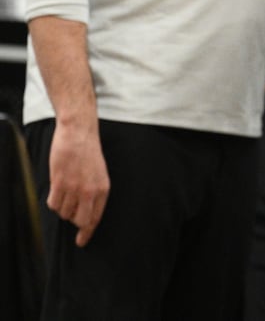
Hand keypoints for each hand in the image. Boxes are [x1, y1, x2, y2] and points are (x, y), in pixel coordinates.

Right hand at [47, 118, 109, 246]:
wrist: (79, 133)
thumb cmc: (88, 152)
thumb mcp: (99, 173)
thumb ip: (94, 192)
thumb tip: (85, 213)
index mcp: (103, 188)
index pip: (95, 218)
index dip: (88, 232)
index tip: (82, 240)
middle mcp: (90, 191)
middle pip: (79, 220)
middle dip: (74, 219)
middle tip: (71, 212)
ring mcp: (75, 188)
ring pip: (64, 213)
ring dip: (63, 206)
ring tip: (66, 188)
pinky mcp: (60, 184)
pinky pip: (53, 204)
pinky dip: (53, 199)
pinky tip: (58, 186)